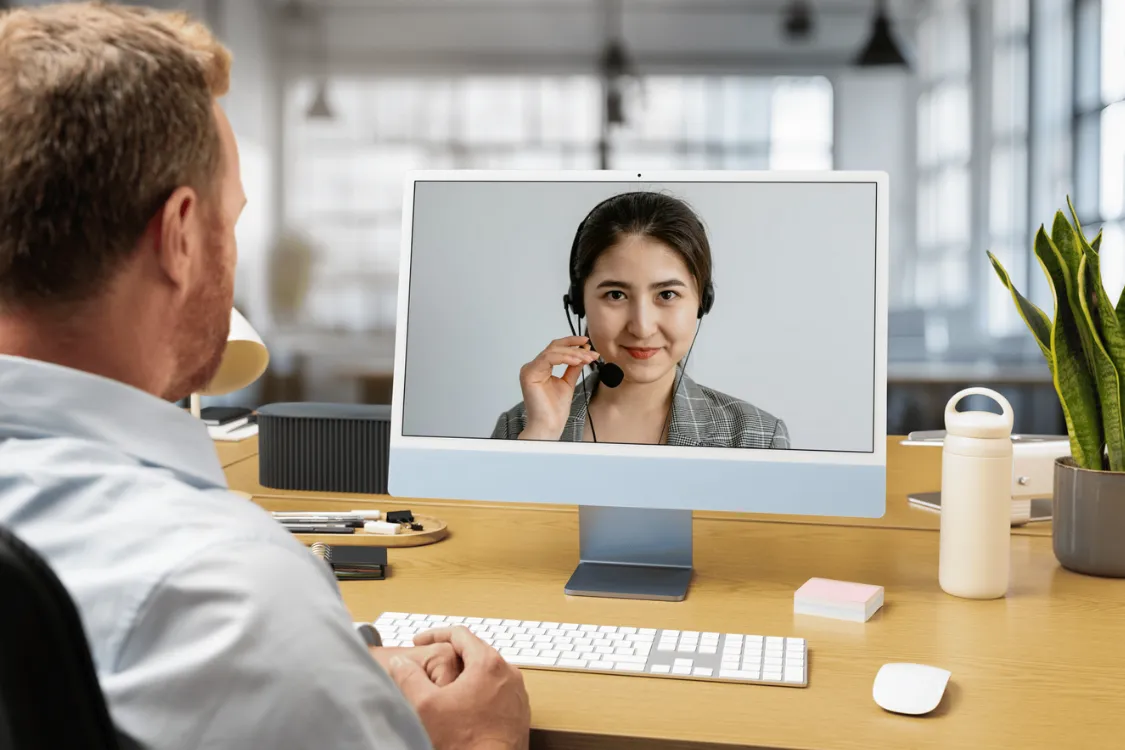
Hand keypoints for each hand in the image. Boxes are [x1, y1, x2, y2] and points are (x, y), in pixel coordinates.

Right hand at [388, 626, 529, 749]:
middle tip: (430, 664)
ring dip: (467, 675)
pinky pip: (498, 691)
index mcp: (488, 664)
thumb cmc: (465, 742)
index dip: (434, 634)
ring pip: (488, 672)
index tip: (419, 642)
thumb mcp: (426, 706)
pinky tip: (465, 706)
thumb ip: (409, 677)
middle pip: (476, 651)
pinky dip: (481, 691)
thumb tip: (400, 663)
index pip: (460, 634)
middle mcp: (508, 673)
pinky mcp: (519, 711)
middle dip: (450, 655)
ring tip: (446, 687)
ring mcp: (517, 693)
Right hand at [517, 335, 598, 440]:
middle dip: (575, 348)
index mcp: (540, 368)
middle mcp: (533, 367)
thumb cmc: (555, 409)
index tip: (587, 343)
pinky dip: (564, 358)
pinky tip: (576, 361)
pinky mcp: (529, 374)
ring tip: (586, 358)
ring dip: (573, 353)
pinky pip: (548, 359)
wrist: (549, 425)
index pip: (556, 348)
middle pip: (554, 347)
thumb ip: (573, 367)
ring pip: (552, 351)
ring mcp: (529, 369)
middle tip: (591, 353)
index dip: (571, 343)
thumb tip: (583, 353)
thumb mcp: (568, 382)